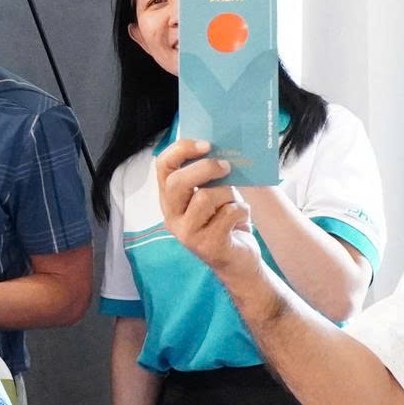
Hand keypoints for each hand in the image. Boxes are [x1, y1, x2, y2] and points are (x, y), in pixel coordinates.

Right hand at [155, 136, 260, 275]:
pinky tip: (241, 217)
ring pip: (205, 198)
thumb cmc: (225, 220)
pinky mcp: (208, 245)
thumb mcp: (213, 193)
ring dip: (228, 194)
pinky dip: (241, 211)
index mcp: (170, 199)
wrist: (238, 260)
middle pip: (177, 182)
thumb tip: (219, 147)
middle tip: (226, 166)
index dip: (181, 150)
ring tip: (233, 202)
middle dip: (205, 168)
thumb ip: (208, 175)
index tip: (206, 144)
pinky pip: (227, 214)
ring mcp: (187, 233)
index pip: (163, 167)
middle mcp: (172, 216)